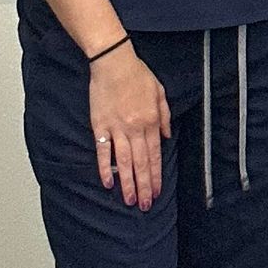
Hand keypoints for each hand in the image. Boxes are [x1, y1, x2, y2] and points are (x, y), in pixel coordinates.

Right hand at [89, 44, 171, 207]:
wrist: (114, 62)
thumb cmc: (137, 74)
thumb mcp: (160, 92)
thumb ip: (165, 116)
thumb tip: (166, 137)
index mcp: (151, 121)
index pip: (155, 155)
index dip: (156, 176)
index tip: (156, 192)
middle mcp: (136, 128)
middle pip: (141, 163)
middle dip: (144, 186)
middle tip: (144, 205)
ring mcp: (117, 128)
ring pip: (125, 162)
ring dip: (127, 183)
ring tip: (129, 200)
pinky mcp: (100, 126)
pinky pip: (103, 151)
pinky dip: (106, 168)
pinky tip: (108, 182)